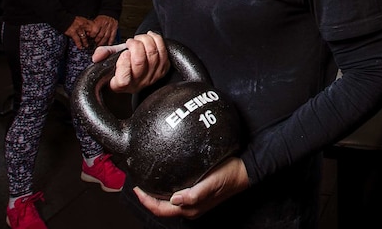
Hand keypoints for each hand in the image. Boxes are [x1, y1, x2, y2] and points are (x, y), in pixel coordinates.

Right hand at [66, 16, 94, 48]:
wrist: (63, 19)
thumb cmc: (72, 20)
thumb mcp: (81, 19)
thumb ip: (85, 23)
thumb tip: (90, 29)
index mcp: (85, 20)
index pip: (93, 26)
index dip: (95, 30)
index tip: (96, 34)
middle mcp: (82, 24)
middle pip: (90, 31)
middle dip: (92, 37)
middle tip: (93, 41)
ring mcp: (77, 28)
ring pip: (84, 36)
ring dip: (85, 42)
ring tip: (86, 46)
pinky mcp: (72, 32)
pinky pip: (77, 39)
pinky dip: (79, 44)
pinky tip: (80, 47)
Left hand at [89, 15, 118, 46]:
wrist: (110, 14)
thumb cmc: (102, 18)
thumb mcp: (96, 20)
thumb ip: (92, 26)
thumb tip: (88, 34)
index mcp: (100, 21)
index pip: (95, 30)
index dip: (92, 35)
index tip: (91, 37)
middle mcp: (106, 24)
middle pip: (101, 35)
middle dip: (97, 40)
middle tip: (95, 42)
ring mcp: (111, 27)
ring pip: (106, 36)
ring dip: (102, 42)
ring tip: (99, 44)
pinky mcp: (115, 29)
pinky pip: (112, 36)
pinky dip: (110, 41)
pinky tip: (108, 44)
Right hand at [92, 31, 169, 93]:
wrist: (138, 63)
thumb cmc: (124, 61)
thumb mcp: (111, 57)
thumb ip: (103, 54)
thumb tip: (97, 57)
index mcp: (120, 85)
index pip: (124, 79)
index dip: (124, 63)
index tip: (124, 52)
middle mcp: (137, 84)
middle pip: (140, 62)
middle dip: (135, 45)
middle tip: (131, 41)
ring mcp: (151, 78)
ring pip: (153, 55)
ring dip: (146, 40)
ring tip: (140, 38)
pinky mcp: (163, 71)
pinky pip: (163, 53)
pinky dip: (157, 40)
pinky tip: (150, 36)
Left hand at [134, 157, 248, 219]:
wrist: (244, 172)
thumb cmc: (230, 176)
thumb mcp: (213, 183)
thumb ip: (195, 193)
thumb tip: (175, 199)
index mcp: (191, 208)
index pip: (161, 209)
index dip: (147, 201)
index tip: (137, 189)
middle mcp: (190, 208)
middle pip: (162, 208)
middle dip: (148, 199)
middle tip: (138, 185)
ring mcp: (193, 202)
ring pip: (168, 204)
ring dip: (156, 196)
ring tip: (147, 184)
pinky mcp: (197, 195)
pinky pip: (176, 197)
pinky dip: (166, 192)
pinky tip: (165, 181)